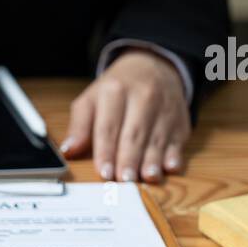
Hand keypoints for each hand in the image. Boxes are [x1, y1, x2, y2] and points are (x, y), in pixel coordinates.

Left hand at [60, 49, 189, 183]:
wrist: (153, 66)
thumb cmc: (117, 89)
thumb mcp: (92, 100)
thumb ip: (79, 126)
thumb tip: (68, 150)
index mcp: (115, 90)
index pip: (108, 126)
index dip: (106, 151)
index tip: (104, 172)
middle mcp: (143, 96)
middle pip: (134, 134)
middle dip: (129, 159)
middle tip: (124, 180)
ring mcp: (165, 108)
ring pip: (157, 139)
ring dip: (152, 161)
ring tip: (147, 177)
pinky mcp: (180, 120)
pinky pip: (178, 139)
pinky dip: (175, 154)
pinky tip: (170, 167)